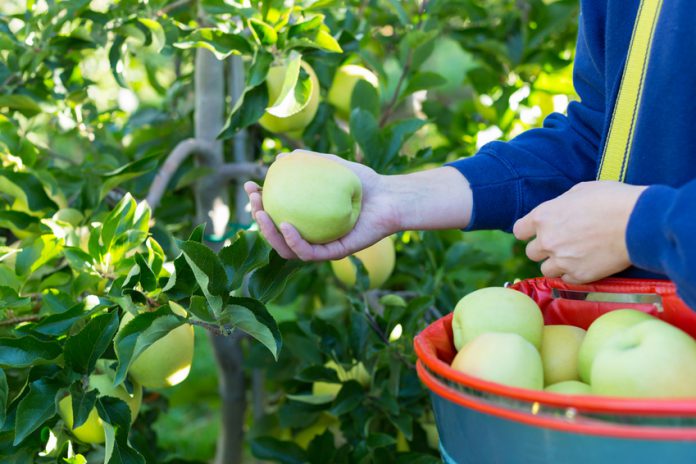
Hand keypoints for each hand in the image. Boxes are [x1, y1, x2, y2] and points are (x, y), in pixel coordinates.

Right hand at [244, 150, 400, 260]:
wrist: (391, 197)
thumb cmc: (365, 182)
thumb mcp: (334, 166)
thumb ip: (310, 162)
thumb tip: (281, 158)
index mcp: (308, 219)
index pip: (276, 214)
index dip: (259, 203)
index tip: (250, 186)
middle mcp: (313, 235)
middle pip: (276, 234)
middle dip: (259, 219)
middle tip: (254, 200)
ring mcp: (323, 246)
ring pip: (287, 249)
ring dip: (270, 234)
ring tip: (263, 214)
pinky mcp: (335, 253)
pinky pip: (309, 253)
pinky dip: (294, 242)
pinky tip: (286, 225)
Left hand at [513, 181, 647, 283]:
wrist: (638, 222)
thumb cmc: (612, 200)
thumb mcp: (580, 191)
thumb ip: (561, 204)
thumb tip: (559, 210)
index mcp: (543, 216)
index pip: (519, 230)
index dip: (528, 231)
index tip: (536, 232)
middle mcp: (547, 240)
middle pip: (532, 252)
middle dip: (545, 248)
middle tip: (563, 243)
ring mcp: (562, 260)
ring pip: (547, 269)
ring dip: (557, 264)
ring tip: (575, 255)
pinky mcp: (579, 275)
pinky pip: (567, 279)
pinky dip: (574, 273)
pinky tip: (586, 264)